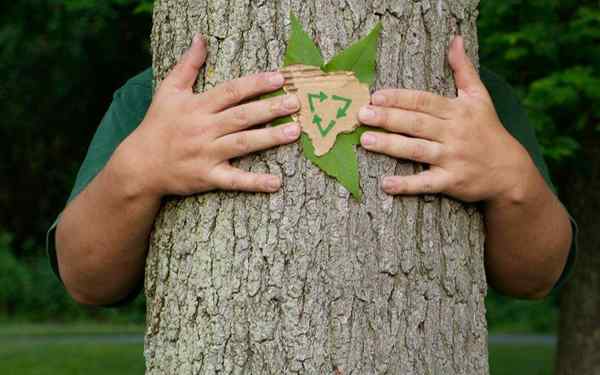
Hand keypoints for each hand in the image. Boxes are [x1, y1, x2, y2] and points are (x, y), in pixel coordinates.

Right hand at [115, 34, 300, 197]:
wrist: (139, 164)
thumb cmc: (158, 125)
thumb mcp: (168, 91)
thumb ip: (188, 65)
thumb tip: (200, 39)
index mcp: (197, 106)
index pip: (231, 91)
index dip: (255, 84)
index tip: (280, 78)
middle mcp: (203, 129)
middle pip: (241, 116)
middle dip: (270, 108)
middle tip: (296, 102)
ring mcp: (206, 154)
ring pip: (242, 144)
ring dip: (269, 138)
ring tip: (294, 131)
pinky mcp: (207, 177)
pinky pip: (234, 180)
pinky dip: (254, 182)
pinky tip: (276, 182)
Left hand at [358, 36, 535, 203]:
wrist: (511, 171)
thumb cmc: (489, 130)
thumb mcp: (480, 97)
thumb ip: (464, 69)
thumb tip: (455, 39)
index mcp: (457, 111)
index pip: (424, 101)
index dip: (399, 98)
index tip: (376, 96)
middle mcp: (453, 133)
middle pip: (416, 123)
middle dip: (388, 117)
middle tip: (362, 114)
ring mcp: (452, 158)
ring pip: (416, 150)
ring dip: (390, 146)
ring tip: (365, 141)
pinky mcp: (452, 182)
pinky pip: (426, 183)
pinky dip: (406, 185)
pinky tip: (385, 185)